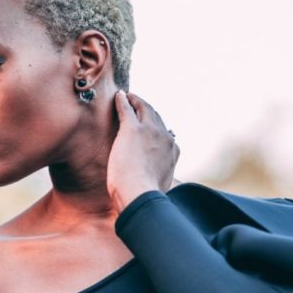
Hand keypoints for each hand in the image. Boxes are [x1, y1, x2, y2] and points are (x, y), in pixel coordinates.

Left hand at [108, 90, 179, 212]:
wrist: (140, 195)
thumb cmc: (146, 196)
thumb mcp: (162, 184)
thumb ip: (162, 176)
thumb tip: (161, 182)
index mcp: (173, 150)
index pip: (165, 133)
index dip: (156, 126)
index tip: (149, 124)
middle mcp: (165, 137)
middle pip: (156, 117)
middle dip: (146, 109)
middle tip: (137, 104)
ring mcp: (149, 131)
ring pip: (143, 108)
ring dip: (136, 101)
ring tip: (129, 97)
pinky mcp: (132, 129)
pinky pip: (127, 109)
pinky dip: (123, 100)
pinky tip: (119, 96)